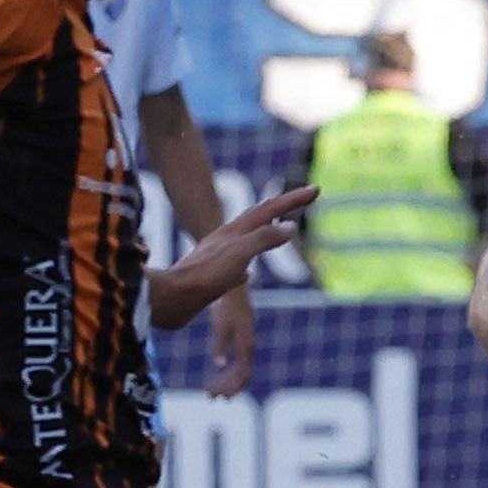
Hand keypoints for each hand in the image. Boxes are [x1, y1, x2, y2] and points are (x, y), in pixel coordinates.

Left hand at [152, 181, 309, 331]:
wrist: (171, 299)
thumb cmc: (204, 276)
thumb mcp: (239, 254)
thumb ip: (263, 239)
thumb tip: (290, 227)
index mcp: (235, 232)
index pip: (271, 209)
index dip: (294, 198)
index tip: (316, 188)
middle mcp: (228, 239)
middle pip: (260, 217)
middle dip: (284, 207)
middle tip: (305, 197)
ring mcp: (219, 256)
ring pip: (249, 239)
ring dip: (267, 230)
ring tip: (280, 229)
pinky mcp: (212, 275)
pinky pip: (238, 262)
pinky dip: (250, 260)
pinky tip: (248, 273)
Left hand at [201, 279, 256, 395]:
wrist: (236, 293)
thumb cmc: (226, 309)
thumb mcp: (221, 328)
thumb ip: (220, 347)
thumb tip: (219, 366)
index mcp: (246, 348)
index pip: (242, 376)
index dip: (230, 388)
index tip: (216, 395)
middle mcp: (248, 350)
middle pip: (242, 378)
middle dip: (227, 389)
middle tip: (212, 397)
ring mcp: (246, 346)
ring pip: (240, 372)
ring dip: (227, 383)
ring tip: (213, 391)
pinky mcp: (242, 343)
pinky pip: (238, 364)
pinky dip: (228, 373)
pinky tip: (218, 376)